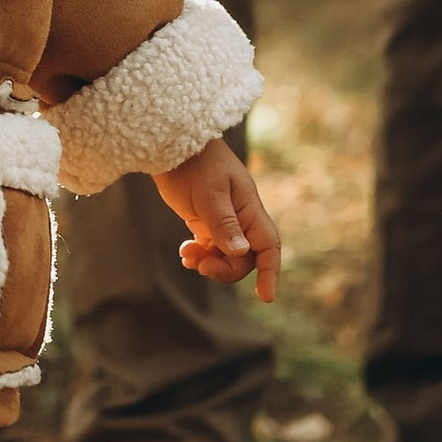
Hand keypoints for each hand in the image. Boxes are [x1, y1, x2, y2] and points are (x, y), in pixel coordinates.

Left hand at [154, 135, 280, 299]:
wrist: (172, 144)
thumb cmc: (194, 163)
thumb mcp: (209, 193)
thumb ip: (224, 224)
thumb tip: (240, 253)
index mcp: (249, 207)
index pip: (268, 245)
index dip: (270, 272)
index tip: (266, 297)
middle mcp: (241, 216)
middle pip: (245, 258)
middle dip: (226, 269)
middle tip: (201, 266)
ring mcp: (224, 220)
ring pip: (227, 256)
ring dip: (209, 262)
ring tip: (187, 255)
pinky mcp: (207, 221)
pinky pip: (211, 249)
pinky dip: (200, 256)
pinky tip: (185, 252)